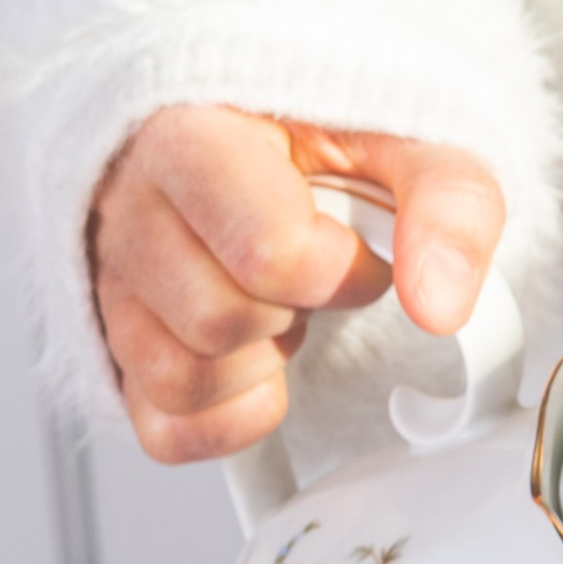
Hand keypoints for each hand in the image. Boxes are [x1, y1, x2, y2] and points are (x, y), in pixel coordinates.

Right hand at [91, 110, 507, 464]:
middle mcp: (129, 205)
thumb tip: (441, 304)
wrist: (277, 136)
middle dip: (295, 311)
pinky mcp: (119, 345)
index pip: (264, 252)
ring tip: (279, 304)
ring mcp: (114, 279)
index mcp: (190, 135)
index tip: (361, 247)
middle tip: (314, 273)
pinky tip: (259, 360)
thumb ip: (448, 203)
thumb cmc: (328, 134)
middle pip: (218, 320)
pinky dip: (230, 417)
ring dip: (259, 361)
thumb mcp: (412, 139)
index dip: (340, 271)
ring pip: (182, 379)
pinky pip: (166, 429)